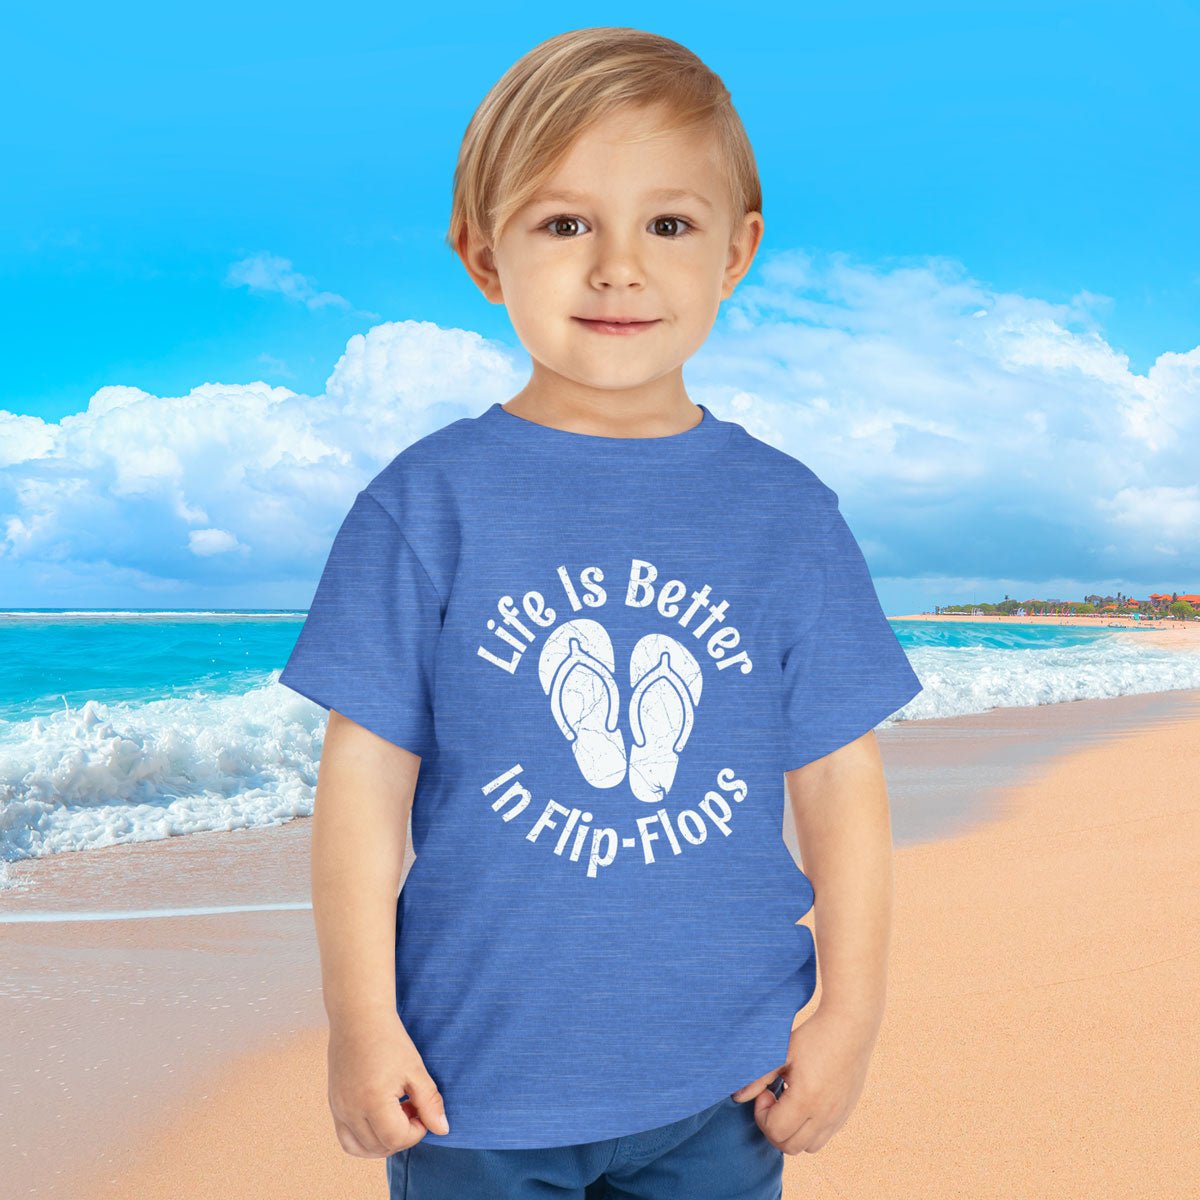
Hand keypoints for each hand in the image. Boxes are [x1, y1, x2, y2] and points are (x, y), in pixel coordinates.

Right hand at [327, 1011, 450, 1156]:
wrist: (358, 1016)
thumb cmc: (389, 1039)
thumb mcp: (415, 1069)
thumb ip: (429, 1102)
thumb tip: (442, 1130)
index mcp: (372, 1101)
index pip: (397, 1139)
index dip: (416, 1132)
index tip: (423, 1111)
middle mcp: (350, 1110)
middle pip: (380, 1146)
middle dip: (402, 1135)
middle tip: (412, 1109)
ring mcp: (338, 1109)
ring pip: (360, 1148)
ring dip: (382, 1142)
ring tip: (396, 1115)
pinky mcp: (333, 1105)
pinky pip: (346, 1138)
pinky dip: (364, 1139)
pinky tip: (380, 1119)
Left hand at [730, 1007, 878, 1154]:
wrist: (849, 1027)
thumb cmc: (812, 1037)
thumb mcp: (780, 1053)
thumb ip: (757, 1078)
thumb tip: (736, 1097)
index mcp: (806, 1099)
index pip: (775, 1131)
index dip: (762, 1115)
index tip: (766, 1092)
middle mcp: (825, 1114)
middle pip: (789, 1147)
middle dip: (774, 1128)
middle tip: (774, 1099)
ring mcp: (838, 1117)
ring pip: (808, 1147)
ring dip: (793, 1132)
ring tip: (790, 1103)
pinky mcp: (846, 1113)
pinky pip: (824, 1137)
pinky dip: (809, 1130)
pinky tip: (805, 1102)